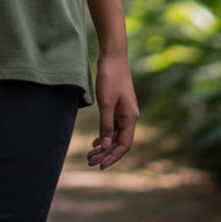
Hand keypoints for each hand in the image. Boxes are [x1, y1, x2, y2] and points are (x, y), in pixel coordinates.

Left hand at [87, 51, 138, 169]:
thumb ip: (106, 125)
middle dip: (106, 154)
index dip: (112, 157)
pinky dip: (104, 135)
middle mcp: (130, 117)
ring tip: (90, 155)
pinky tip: (96, 142)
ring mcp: (124, 111)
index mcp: (130, 118)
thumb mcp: (106, 103)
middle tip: (90, 162)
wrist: (113, 56)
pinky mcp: (117, 105)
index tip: (100, 165)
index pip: (124, 145)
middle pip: (119, 142)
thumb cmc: (110, 78)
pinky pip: (112, 126)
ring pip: (115, 135)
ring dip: (104, 146)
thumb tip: (106, 146)